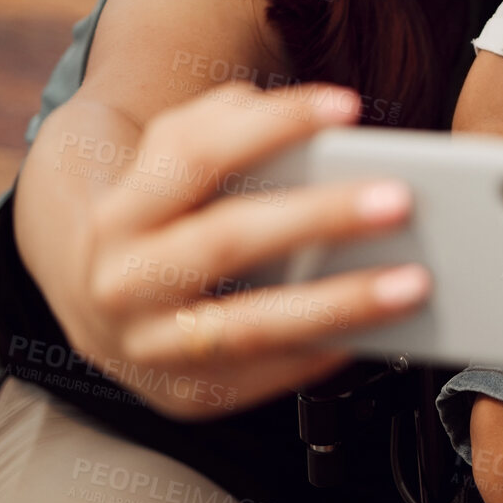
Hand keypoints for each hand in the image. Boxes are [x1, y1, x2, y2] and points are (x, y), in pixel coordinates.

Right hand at [29, 81, 431, 417]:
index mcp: (123, 210)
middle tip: (400, 200)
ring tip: (413, 283)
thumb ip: (226, 125)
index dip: (273, 124)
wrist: (89, 303)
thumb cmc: (162, 216)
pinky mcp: (184, 397)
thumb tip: (316, 122)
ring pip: (251, 325)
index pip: (196, 153)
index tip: (348, 105)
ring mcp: (149, 347)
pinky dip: (323, 352)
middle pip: (228, 240)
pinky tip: (378, 331)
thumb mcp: (170, 162)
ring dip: (338, 304)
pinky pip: (264, 376)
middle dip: (318, 216)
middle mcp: (125, 280)